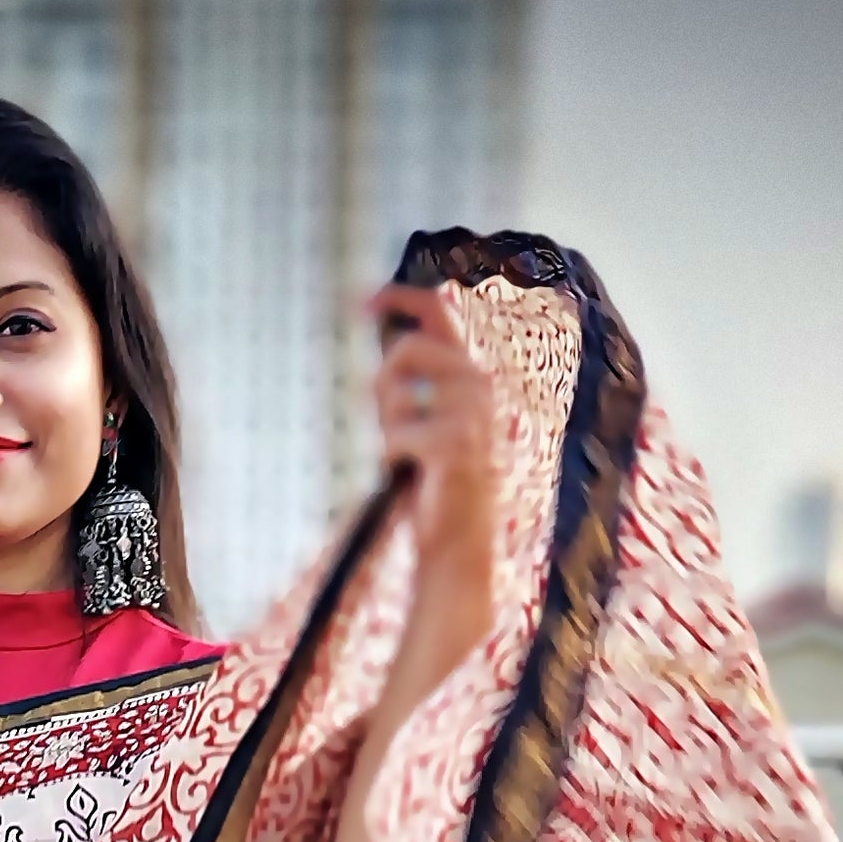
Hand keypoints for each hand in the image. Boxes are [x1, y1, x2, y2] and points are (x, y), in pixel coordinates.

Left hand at [370, 280, 495, 605]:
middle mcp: (478, 386)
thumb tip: (379, 345)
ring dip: (388, 427)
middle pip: (406, 348)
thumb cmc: (432, 481)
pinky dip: (390, 456)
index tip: (365, 300)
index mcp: (471, 376)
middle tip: (388, 423)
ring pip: (396, 393)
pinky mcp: (454, 444)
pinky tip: (409, 473)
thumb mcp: (420, 419)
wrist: (456, 542)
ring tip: (406, 456)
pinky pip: (395, 434)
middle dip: (383, 384)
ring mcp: (470, 415)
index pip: (441, 314)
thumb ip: (408, 381)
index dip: (401, 298)